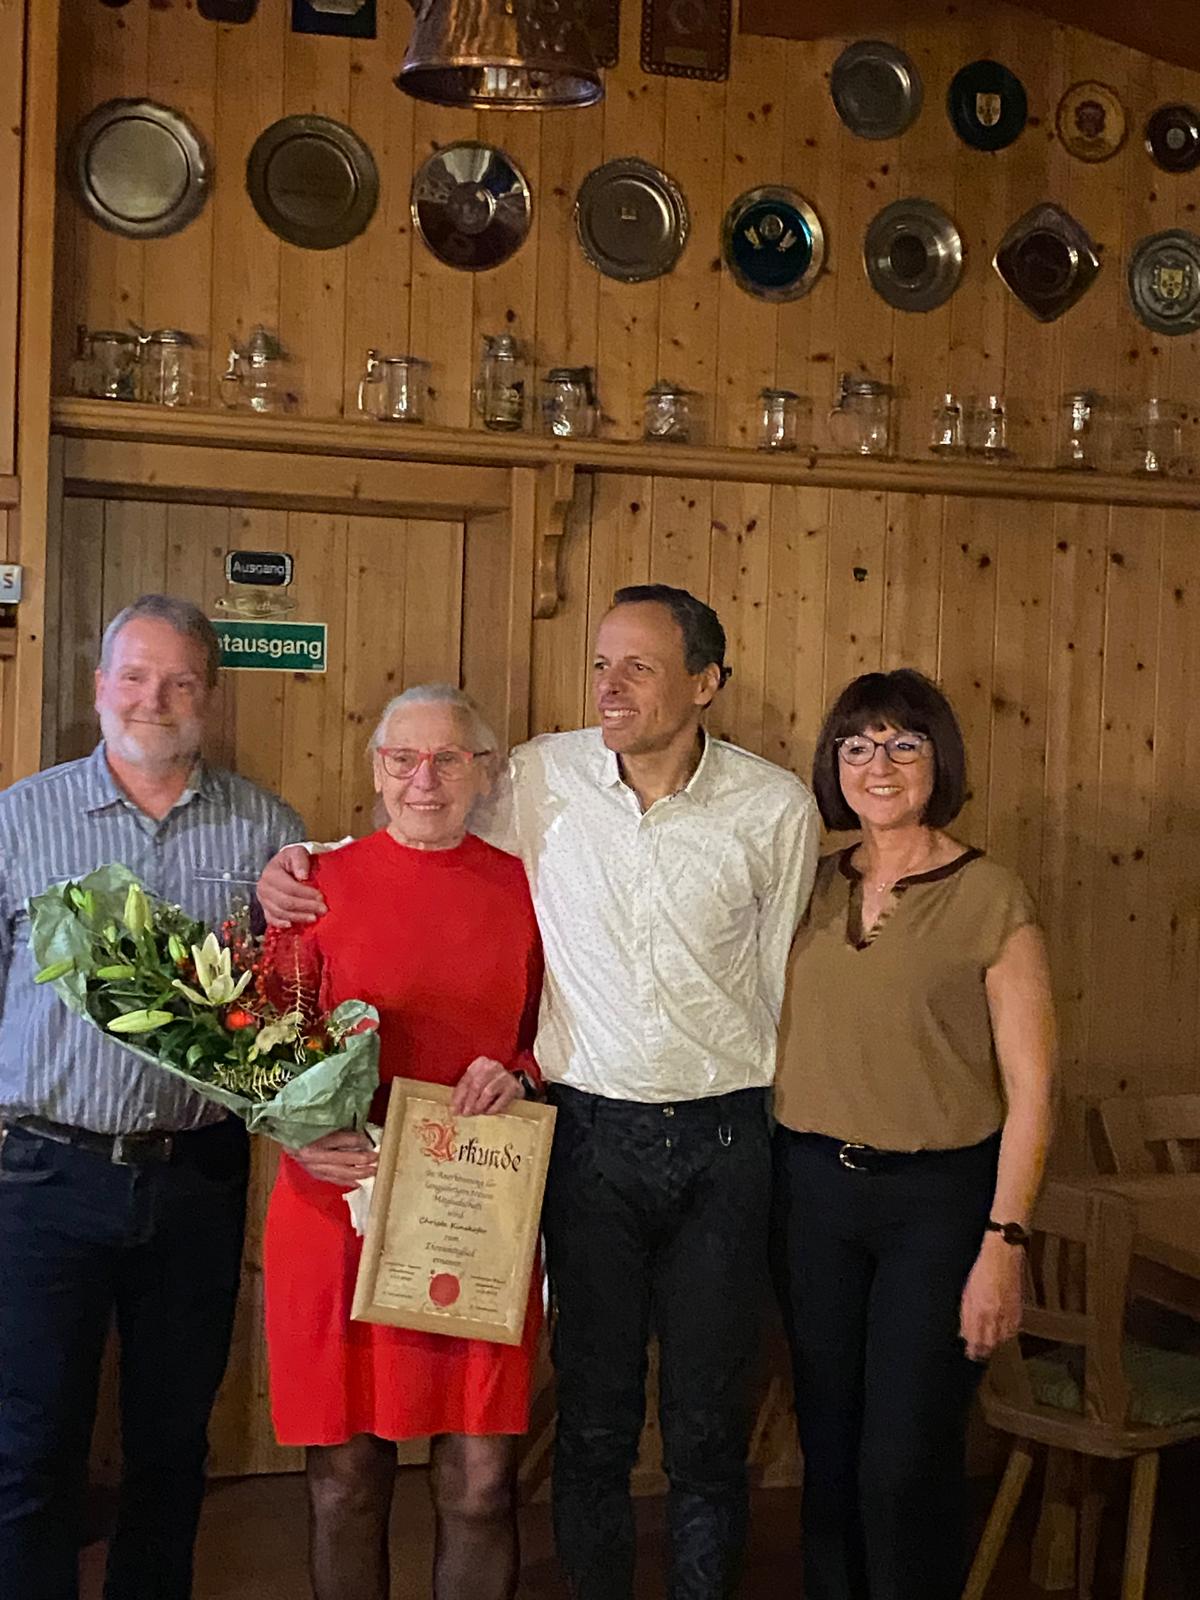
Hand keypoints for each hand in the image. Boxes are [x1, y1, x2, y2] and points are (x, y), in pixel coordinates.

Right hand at [257, 844, 325, 926]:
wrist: (284, 866)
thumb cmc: (293, 860)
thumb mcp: (298, 853)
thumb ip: (300, 861)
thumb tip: (303, 876)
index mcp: (271, 873)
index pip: (289, 887)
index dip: (306, 894)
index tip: (321, 897)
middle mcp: (264, 888)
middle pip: (285, 902)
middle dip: (305, 907)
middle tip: (323, 910)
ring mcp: (263, 900)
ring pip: (280, 913)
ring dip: (298, 917)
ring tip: (314, 918)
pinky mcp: (266, 909)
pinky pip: (272, 920)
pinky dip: (281, 924)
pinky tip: (293, 925)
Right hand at [291, 1129, 376, 1185]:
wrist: (284, 1136)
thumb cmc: (305, 1126)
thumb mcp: (322, 1123)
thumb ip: (339, 1127)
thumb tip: (361, 1135)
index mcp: (315, 1136)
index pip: (341, 1139)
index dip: (359, 1140)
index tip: (370, 1140)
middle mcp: (313, 1154)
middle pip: (343, 1158)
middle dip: (363, 1159)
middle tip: (377, 1158)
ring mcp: (313, 1166)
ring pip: (340, 1172)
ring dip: (358, 1173)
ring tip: (373, 1171)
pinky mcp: (313, 1173)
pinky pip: (333, 1179)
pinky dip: (346, 1182)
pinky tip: (358, 1183)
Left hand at [451, 1057, 523, 1116]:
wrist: (514, 1082)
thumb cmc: (491, 1083)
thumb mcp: (478, 1081)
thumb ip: (466, 1091)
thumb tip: (455, 1109)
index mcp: (481, 1062)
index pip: (467, 1079)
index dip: (459, 1096)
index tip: (454, 1109)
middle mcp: (493, 1066)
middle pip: (476, 1085)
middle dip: (469, 1101)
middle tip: (465, 1113)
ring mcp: (504, 1076)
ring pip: (488, 1092)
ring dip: (479, 1105)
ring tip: (475, 1113)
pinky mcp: (513, 1087)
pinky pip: (500, 1101)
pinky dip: (492, 1109)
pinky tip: (487, 1112)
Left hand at [959, 1233, 1023, 1361]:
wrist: (1002, 1254)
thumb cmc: (982, 1268)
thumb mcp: (967, 1292)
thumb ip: (965, 1314)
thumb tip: (964, 1331)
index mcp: (977, 1309)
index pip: (974, 1338)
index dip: (971, 1348)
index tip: (969, 1353)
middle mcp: (993, 1314)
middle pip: (988, 1342)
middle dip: (982, 1349)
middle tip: (978, 1354)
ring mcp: (1007, 1312)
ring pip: (1001, 1338)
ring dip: (995, 1343)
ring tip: (990, 1344)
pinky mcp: (1018, 1309)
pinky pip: (1013, 1330)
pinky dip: (1007, 1334)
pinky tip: (1003, 1334)